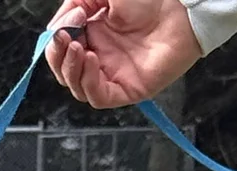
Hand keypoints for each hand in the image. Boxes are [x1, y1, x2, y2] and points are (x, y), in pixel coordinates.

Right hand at [45, 0, 201, 107]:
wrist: (181, 8)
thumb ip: (76, 4)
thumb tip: (58, 28)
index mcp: (94, 36)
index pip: (62, 52)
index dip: (55, 45)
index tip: (61, 30)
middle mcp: (101, 58)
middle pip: (66, 72)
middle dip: (59, 58)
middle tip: (66, 40)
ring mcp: (113, 75)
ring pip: (78, 87)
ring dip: (71, 70)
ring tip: (79, 48)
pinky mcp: (126, 90)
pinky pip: (97, 97)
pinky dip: (88, 82)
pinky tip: (91, 60)